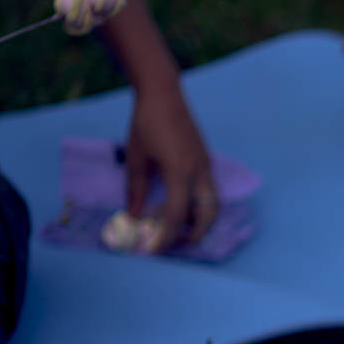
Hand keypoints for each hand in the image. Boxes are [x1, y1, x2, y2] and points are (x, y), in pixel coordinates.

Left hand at [123, 86, 216, 252]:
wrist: (163, 93)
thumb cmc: (145, 123)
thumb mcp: (135, 158)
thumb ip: (134, 190)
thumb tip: (131, 217)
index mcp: (180, 171)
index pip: (176, 214)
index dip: (164, 236)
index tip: (152, 250)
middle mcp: (199, 171)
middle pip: (207, 214)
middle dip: (195, 234)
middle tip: (175, 244)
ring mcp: (205, 165)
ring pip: (213, 203)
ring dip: (200, 220)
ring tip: (179, 228)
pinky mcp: (204, 160)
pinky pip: (208, 190)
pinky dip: (199, 205)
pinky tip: (181, 206)